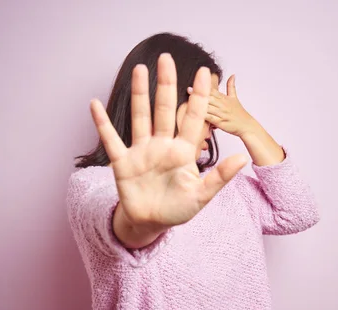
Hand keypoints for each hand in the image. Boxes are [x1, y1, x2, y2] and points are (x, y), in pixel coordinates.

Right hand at [90, 54, 247, 232]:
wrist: (151, 223)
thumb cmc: (178, 209)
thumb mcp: (201, 195)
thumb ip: (219, 177)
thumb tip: (242, 158)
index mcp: (183, 151)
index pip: (193, 119)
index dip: (199, 97)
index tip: (205, 73)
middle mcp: (162, 145)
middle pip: (165, 109)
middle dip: (166, 84)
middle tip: (167, 58)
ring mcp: (142, 151)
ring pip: (141, 116)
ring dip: (139, 93)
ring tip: (139, 69)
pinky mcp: (123, 162)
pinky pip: (111, 139)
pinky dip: (102, 123)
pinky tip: (95, 104)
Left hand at [188, 75, 262, 137]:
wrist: (247, 126)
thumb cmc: (239, 114)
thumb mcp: (235, 98)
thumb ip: (231, 86)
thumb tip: (232, 75)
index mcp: (224, 98)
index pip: (212, 90)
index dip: (202, 86)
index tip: (192, 83)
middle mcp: (222, 104)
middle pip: (209, 97)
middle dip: (198, 93)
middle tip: (188, 90)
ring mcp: (221, 114)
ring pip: (209, 107)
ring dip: (199, 104)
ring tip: (188, 101)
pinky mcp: (221, 123)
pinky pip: (211, 119)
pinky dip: (204, 116)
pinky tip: (196, 114)